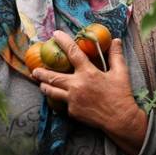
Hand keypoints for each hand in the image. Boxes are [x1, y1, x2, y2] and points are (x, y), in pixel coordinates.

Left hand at [30, 30, 147, 154]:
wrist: (120, 119)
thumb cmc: (121, 94)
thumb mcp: (120, 73)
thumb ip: (116, 55)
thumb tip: (116, 40)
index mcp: (88, 73)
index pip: (73, 53)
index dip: (63, 42)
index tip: (55, 34)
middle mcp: (77, 85)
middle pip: (53, 77)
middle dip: (41, 72)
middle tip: (34, 69)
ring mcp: (73, 99)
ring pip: (52, 91)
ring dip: (44, 86)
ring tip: (40, 83)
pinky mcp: (73, 111)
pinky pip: (63, 102)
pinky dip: (61, 98)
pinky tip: (59, 96)